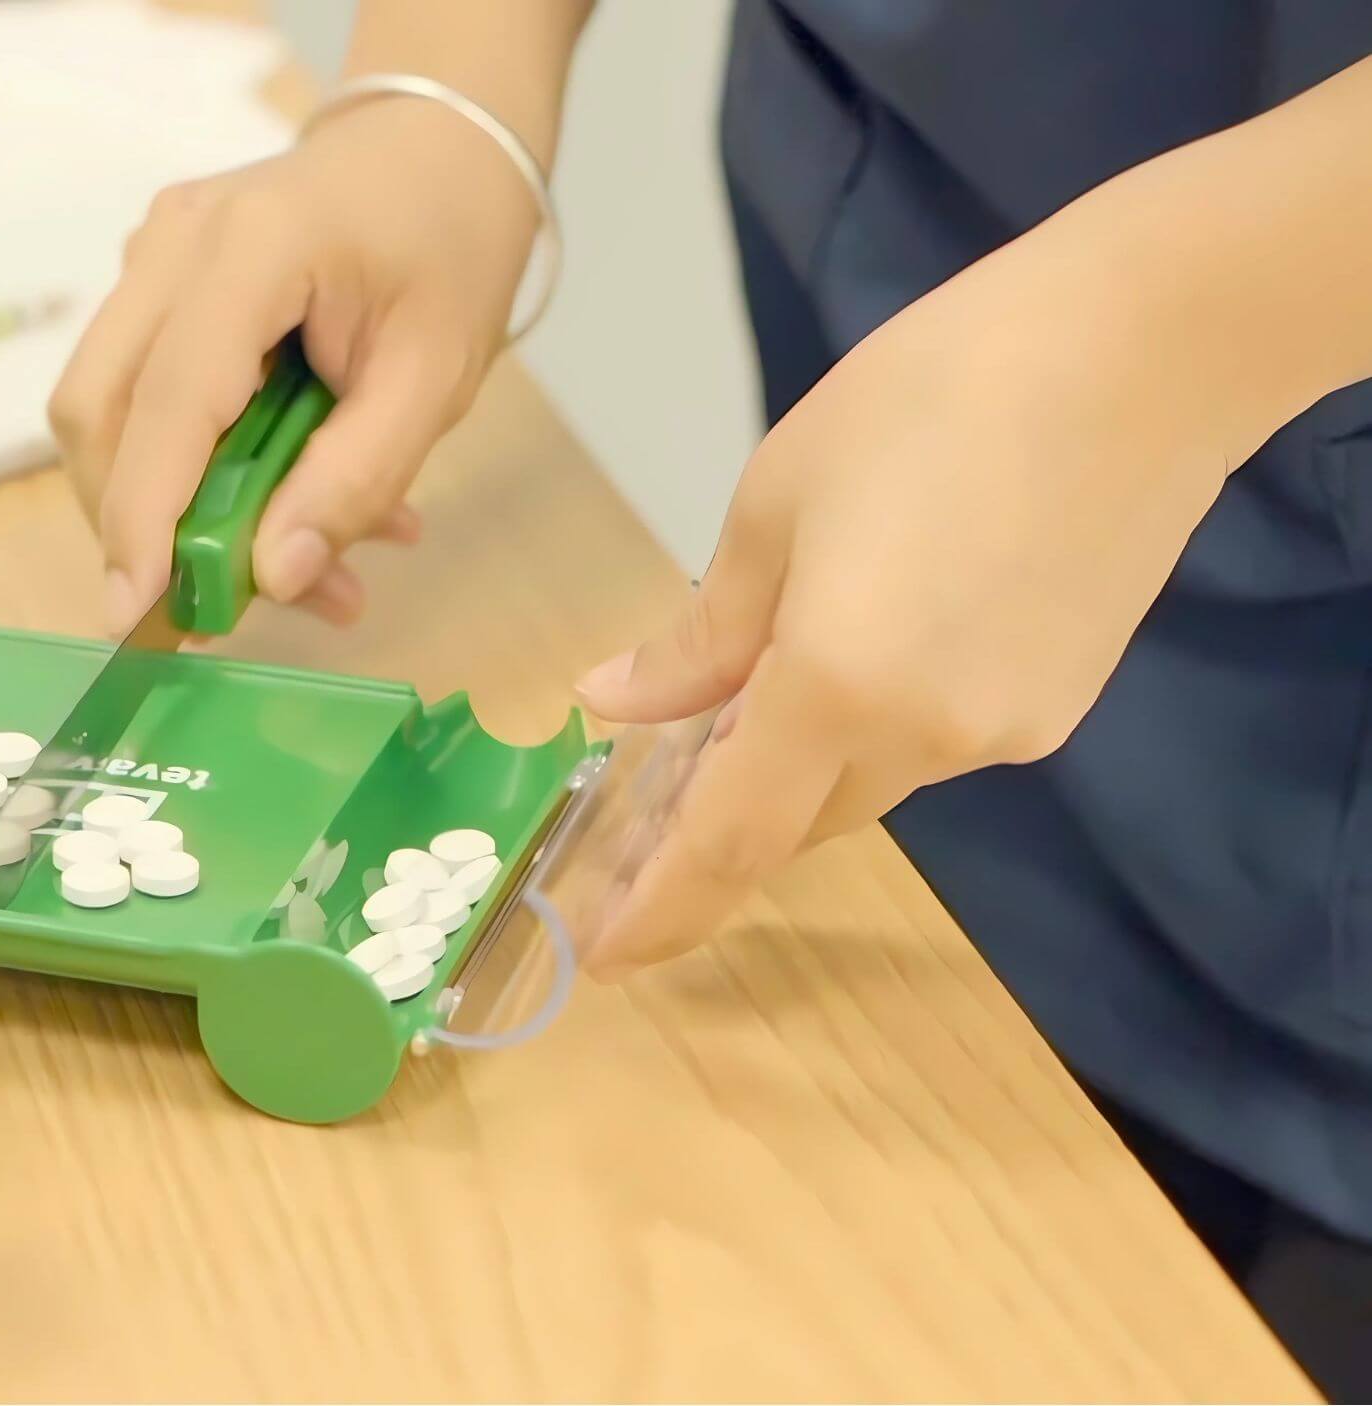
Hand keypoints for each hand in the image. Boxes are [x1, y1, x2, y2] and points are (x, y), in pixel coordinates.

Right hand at [49, 98, 535, 632]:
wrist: (439, 144)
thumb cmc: (451, 245)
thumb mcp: (438, 376)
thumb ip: (355, 477)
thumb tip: (274, 576)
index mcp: (253, 248)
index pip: (169, 403)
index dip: (142, 517)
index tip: (135, 614)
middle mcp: (174, 243)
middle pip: (98, 410)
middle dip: (138, 525)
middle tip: (217, 610)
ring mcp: (151, 257)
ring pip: (106, 410)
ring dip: (172, 507)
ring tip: (296, 566)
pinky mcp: (151, 283)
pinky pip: (141, 394)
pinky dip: (190, 467)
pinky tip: (281, 500)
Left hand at [573, 238, 1240, 977]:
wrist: (1139, 355)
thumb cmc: (928, 398)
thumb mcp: (774, 505)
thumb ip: (699, 635)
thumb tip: (616, 706)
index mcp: (833, 689)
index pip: (727, 844)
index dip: (662, 908)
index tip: (606, 955)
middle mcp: (923, 739)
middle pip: (795, 818)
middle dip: (720, 819)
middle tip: (645, 795)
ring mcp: (1004, 733)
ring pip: (866, 781)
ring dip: (800, 760)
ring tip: (746, 694)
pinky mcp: (1058, 706)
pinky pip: (933, 740)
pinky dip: (876, 719)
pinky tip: (868, 637)